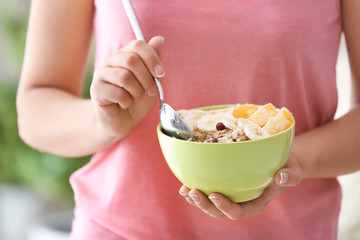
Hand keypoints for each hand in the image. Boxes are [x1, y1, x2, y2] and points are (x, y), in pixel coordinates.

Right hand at [90, 36, 163, 139]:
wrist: (123, 121)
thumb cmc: (138, 100)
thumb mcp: (152, 80)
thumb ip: (155, 61)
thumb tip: (159, 38)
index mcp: (125, 54)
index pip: (138, 45)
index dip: (152, 59)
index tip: (160, 74)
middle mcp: (111, 60)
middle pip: (131, 60)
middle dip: (146, 78)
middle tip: (150, 91)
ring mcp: (101, 74)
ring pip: (124, 76)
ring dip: (137, 92)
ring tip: (135, 98)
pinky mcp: (96, 89)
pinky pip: (117, 92)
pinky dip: (127, 101)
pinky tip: (124, 104)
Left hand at [179, 154, 302, 218]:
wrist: (280, 159)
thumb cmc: (287, 165)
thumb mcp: (294, 169)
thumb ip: (291, 176)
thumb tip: (281, 178)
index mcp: (256, 203)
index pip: (239, 211)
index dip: (225, 207)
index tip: (214, 195)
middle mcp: (241, 202)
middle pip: (219, 211)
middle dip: (204, 205)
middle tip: (191, 192)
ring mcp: (231, 194)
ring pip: (210, 203)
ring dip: (195, 198)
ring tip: (183, 190)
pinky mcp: (225, 184)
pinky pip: (208, 189)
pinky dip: (196, 186)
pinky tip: (185, 181)